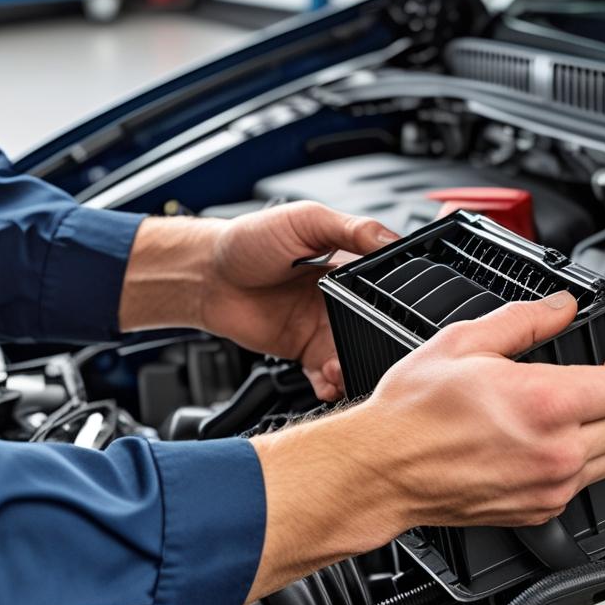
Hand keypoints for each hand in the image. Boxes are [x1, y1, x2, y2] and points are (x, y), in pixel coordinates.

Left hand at [119, 203, 396, 399]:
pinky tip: (328, 381)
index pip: (384, 289)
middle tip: (368, 348)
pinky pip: (325, 375)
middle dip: (374, 344)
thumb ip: (352, 228)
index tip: (398, 315)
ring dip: (352, 367)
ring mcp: (321, 327)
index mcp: (347, 267)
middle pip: (372, 329)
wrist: (206, 275)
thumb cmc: (250, 240)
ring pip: (351, 355)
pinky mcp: (302, 351)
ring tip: (340, 368)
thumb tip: (391, 237)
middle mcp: (338, 300)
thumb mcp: (306, 220)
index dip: (394, 304)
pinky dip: (331, 385)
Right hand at [245, 292, 604, 600]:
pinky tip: (573, 439)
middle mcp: (557, 451)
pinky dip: (592, 458)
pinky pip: (587, 483)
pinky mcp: (539, 510)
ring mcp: (550, 486)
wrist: (382, 470)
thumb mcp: (466, 341)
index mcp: (545, 403)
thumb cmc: (412, 413)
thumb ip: (525, 320)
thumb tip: (561, 306)